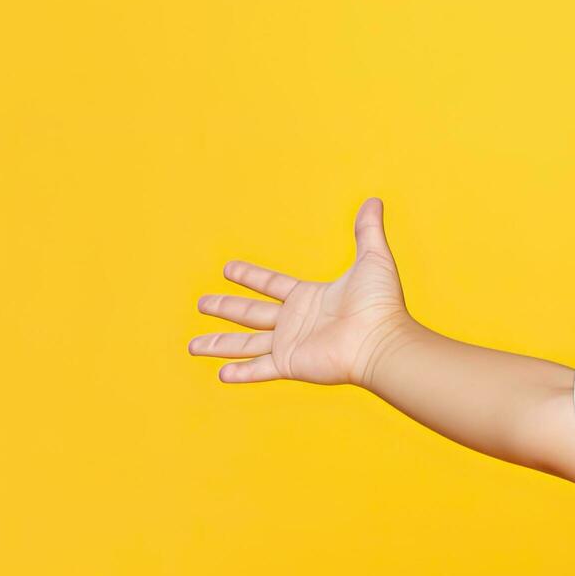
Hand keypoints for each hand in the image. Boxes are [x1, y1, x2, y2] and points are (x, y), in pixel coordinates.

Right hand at [188, 197, 419, 386]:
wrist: (382, 340)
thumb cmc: (381, 304)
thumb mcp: (372, 259)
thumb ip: (367, 230)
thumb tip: (374, 200)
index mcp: (309, 297)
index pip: (271, 284)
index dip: (250, 276)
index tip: (228, 268)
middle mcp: (296, 322)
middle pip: (250, 313)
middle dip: (225, 307)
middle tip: (201, 303)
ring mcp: (291, 344)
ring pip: (245, 344)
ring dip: (218, 343)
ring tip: (192, 346)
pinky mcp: (290, 364)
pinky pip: (258, 369)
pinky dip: (239, 372)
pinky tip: (220, 375)